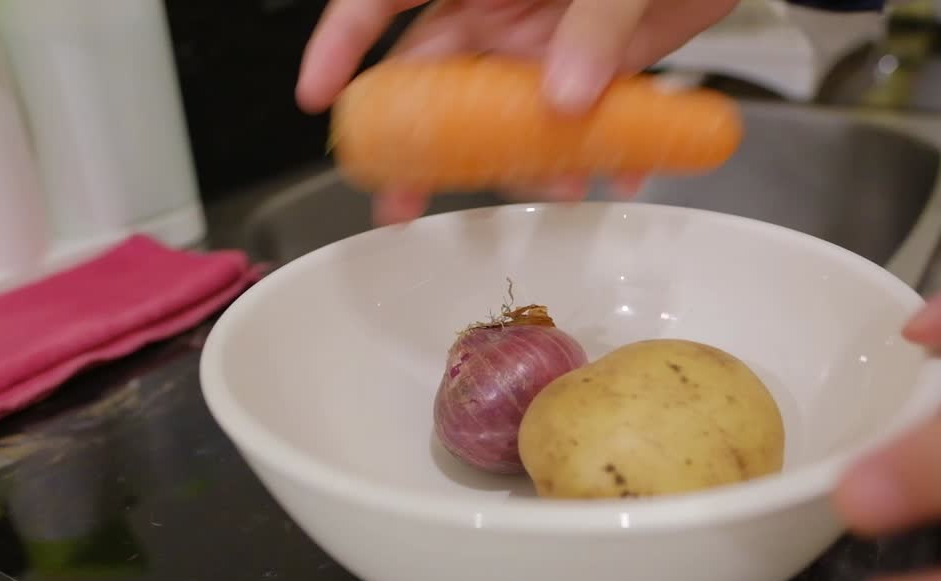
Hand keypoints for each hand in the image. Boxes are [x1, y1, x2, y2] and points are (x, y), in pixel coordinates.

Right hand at [296, 0, 738, 224]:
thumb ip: (592, 24)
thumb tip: (562, 102)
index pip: (386, 1)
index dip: (342, 43)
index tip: (320, 97)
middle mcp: (500, 10)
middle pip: (436, 80)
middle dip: (417, 144)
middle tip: (401, 200)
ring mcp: (548, 45)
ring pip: (507, 118)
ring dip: (521, 162)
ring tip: (554, 189)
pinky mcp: (601, 71)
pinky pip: (582, 126)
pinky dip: (599, 155)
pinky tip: (619, 172)